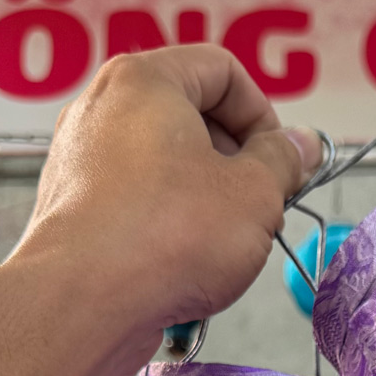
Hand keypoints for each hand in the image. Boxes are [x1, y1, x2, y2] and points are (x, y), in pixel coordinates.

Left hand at [10, 44, 322, 375]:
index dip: (264, 117)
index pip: (222, 71)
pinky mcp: (74, 209)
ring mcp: (81, 159)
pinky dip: (167, 227)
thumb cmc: (165, 240)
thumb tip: (301, 145)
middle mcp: (102, 108)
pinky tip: (182, 266)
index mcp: (145, 80)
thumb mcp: (255, 195)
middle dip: (235, 163)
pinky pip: (136, 204)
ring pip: (164, 166)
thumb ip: (284, 161)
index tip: (280, 162)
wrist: (84, 304)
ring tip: (222, 245)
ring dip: (205, 200)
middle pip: (190, 117)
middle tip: (260, 208)